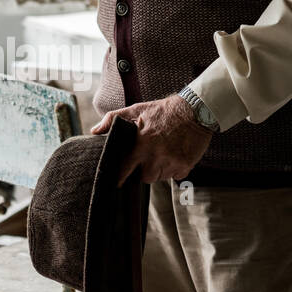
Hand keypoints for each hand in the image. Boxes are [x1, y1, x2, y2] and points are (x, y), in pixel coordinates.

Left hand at [92, 95, 213, 184]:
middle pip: (145, 178)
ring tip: (162, 154)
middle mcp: (156, 157)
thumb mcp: (137, 110)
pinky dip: (174, 169)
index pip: (125, 170)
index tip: (117, 181)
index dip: (121, 176)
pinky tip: (175, 155)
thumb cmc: (164, 110)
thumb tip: (95, 130)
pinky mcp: (185, 166)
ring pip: (160, 177)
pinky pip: (175, 176)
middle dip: (144, 171)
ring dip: (159, 170)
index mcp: (142, 145)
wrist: (196, 110)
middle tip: (148, 159)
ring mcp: (172, 163)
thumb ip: (113, 119)